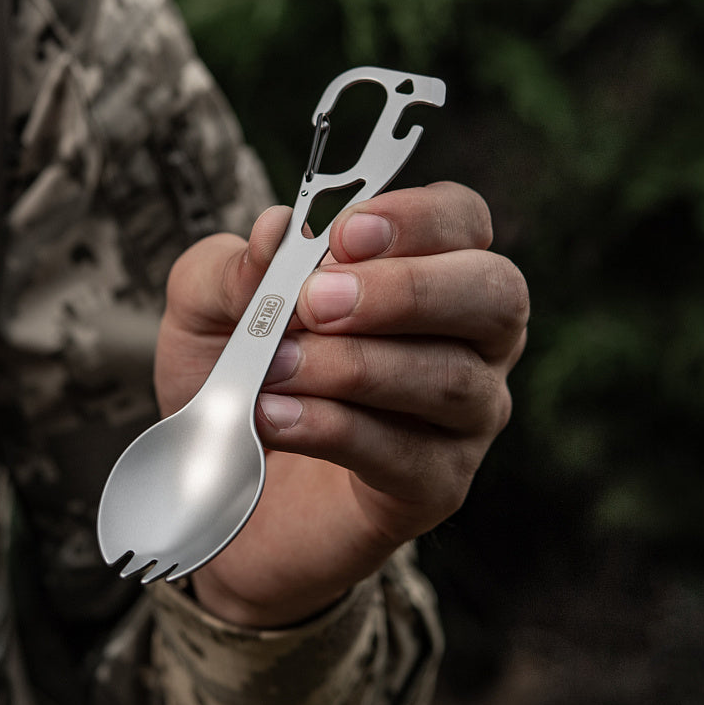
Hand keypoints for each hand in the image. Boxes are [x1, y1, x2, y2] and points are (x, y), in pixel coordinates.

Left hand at [155, 182, 528, 626]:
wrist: (220, 479)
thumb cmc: (235, 372)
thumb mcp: (209, 307)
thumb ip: (238, 268)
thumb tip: (276, 230)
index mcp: (429, 269)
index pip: (462, 220)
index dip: (416, 218)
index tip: (343, 235)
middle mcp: (470, 338)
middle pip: (494, 294)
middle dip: (405, 291)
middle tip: (317, 301)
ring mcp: (465, 416)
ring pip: (450, 379)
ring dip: (353, 367)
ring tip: (274, 367)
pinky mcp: (437, 485)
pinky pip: (408, 453)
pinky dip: (335, 428)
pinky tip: (276, 419)